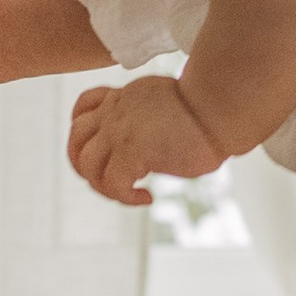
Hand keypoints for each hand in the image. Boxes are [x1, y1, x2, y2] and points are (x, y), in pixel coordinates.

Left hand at [66, 72, 222, 208]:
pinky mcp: (130, 150)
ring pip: (85, 163)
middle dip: (84, 164)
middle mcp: (116, 110)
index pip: (86, 106)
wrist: (221, 106)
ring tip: (127, 193)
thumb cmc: (212, 111)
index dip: (86, 131)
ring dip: (102, 185)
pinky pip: (111, 184)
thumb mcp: (171, 107)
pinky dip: (125, 198)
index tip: (105, 148)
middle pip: (75, 137)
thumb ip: (152, 121)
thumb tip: (155, 145)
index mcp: (125, 97)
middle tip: (109, 180)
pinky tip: (147, 198)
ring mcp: (119, 129)